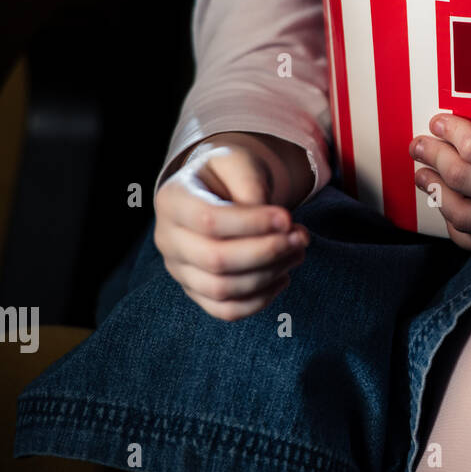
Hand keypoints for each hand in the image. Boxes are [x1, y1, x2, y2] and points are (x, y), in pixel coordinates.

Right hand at [153, 132, 310, 320]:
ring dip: (269, 275)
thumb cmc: (229, 173)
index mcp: (173, 200)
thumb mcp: (239, 161)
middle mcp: (168, 239)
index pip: (208, 221)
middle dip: (267, 252)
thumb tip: (274, 224)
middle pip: (215, 260)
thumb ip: (252, 184)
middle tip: (302, 237)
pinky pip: (226, 310)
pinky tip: (283, 277)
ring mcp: (179, 270)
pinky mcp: (196, 291)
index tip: (288, 218)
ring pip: (221, 290)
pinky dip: (260, 301)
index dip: (253, 224)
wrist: (218, 189)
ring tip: (297, 252)